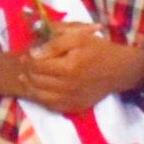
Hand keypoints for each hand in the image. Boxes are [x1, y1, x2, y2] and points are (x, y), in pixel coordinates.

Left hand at [12, 22, 143, 116]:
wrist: (119, 70)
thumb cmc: (98, 49)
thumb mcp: (78, 37)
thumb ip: (55, 42)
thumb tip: (34, 52)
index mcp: (69, 67)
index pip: (37, 65)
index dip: (28, 59)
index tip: (26, 53)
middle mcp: (69, 86)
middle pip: (37, 81)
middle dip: (27, 71)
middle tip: (24, 64)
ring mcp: (72, 99)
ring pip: (40, 96)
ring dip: (30, 86)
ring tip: (26, 77)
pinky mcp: (75, 107)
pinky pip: (51, 105)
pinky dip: (41, 98)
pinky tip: (39, 89)